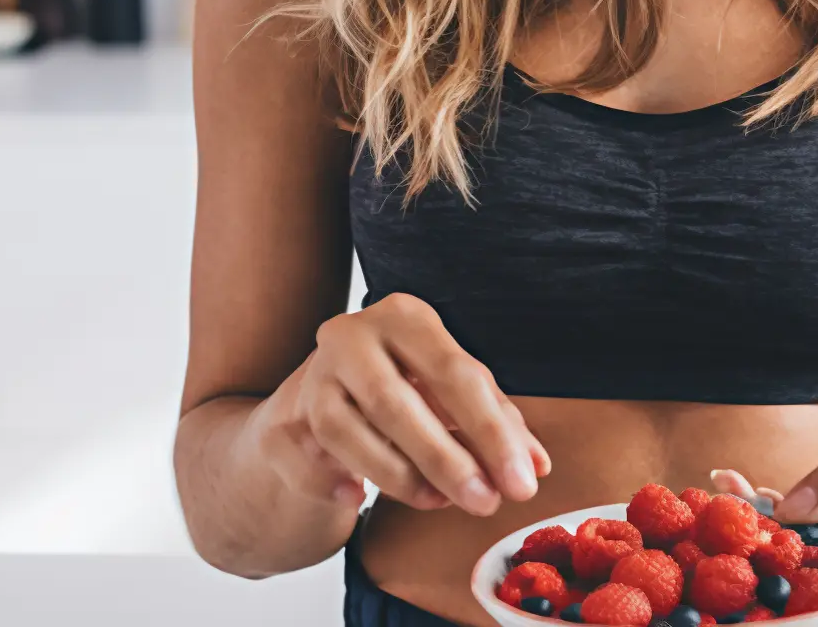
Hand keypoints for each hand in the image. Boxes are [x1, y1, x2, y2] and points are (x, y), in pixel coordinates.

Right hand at [251, 293, 550, 518]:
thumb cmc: (400, 388)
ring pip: (350, 433)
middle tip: (486, 502)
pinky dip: (340, 484)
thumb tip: (536, 465)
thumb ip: (494, 422)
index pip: (455, 371)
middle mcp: (352, 335)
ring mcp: (310, 378)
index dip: (492, 431)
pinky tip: (361, 499)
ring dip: (400, 477)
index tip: (523, 479)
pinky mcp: (282, 422)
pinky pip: (311, 464)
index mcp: (404, 316)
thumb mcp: (447, 392)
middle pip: (399, 402)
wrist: (315, 403)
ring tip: (439, 501)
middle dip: (448, 459)